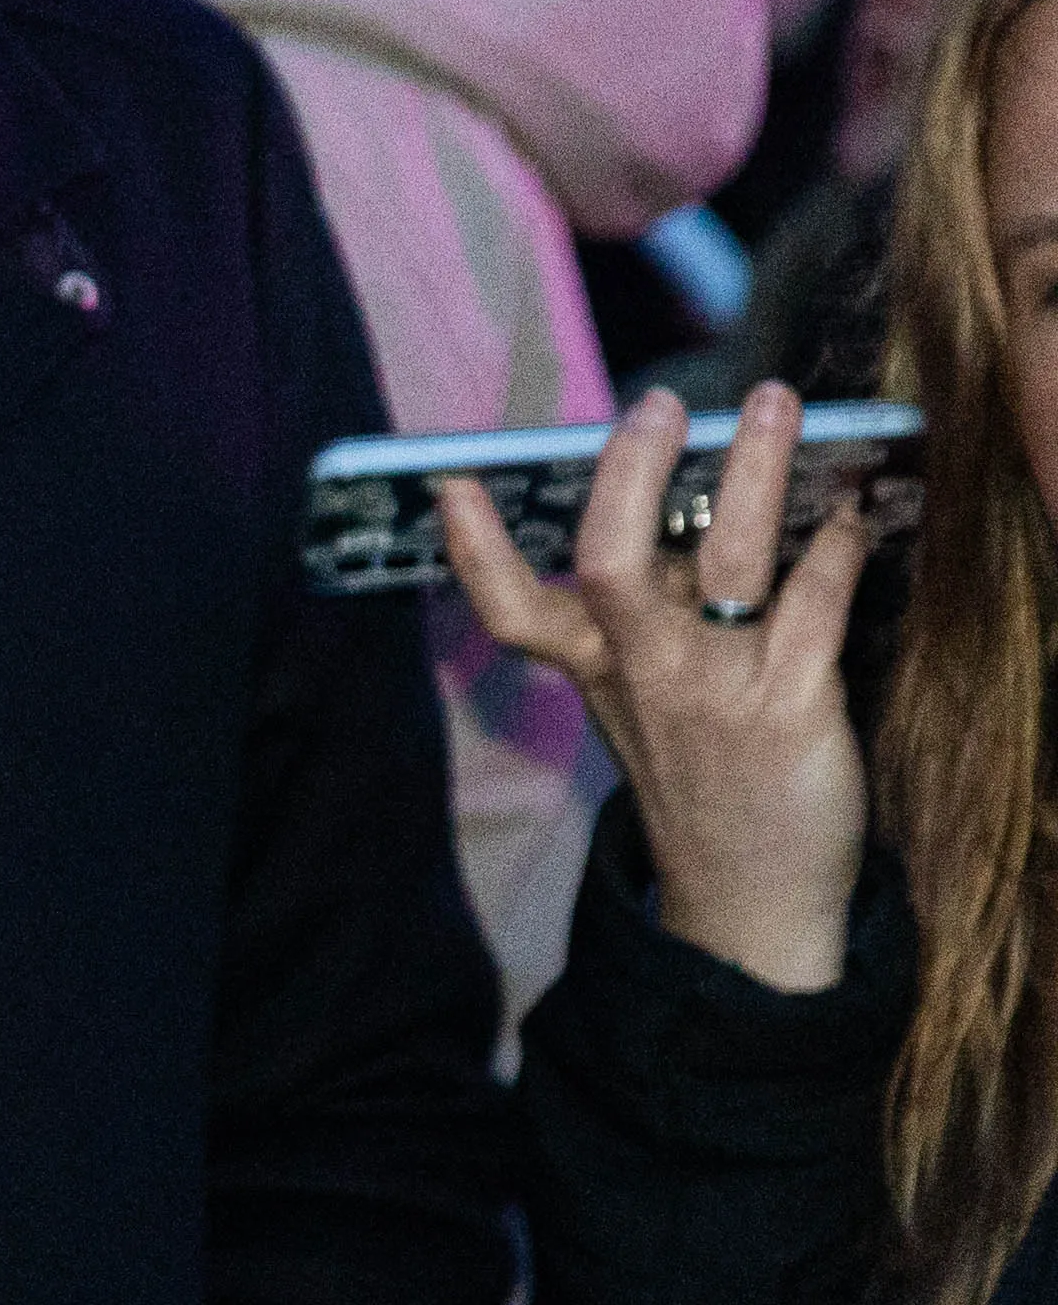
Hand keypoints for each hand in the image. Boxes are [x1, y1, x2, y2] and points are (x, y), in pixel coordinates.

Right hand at [441, 381, 873, 992]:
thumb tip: (693, 504)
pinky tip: (850, 515)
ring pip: (727, 562)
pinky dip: (836, 547)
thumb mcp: (646, 702)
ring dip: (755, 474)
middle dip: (632, 473)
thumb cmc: (704, 781)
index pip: (513, 610)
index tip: (454, 485)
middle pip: (612, 561)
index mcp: (597, 670)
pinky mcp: (791, 706)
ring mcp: (717, 688)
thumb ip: (654, 616)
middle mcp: (646, 673)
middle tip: (660, 405)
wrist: (752, 898)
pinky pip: (815, 604)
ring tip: (775, 409)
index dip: (475, 548)